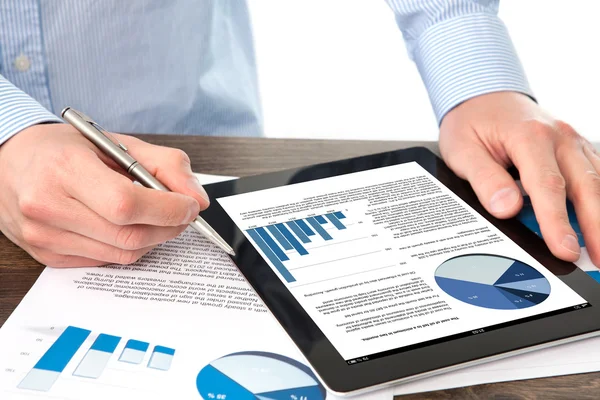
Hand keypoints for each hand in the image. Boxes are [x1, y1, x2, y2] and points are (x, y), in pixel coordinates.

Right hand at [0, 123, 208, 266]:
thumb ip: (166, 165)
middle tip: (182, 214)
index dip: (167, 210)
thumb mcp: (116, 142)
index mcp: (65, 168)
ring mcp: (44, 235)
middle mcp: (48, 206)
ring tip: (156, 218)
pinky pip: (104, 261)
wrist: (9, 162)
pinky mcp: (46, 255)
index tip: (189, 206)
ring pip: (121, 255)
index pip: (126, 204)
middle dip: (169, 228)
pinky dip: (127, 247)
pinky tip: (125, 227)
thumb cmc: (63, 150)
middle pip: (129, 235)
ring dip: (152, 239)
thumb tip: (198, 199)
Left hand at [440, 91, 598, 264]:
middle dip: (595, 227)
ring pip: (597, 180)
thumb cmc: (471, 122)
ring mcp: (571, 141)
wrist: (483, 95)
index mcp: (529, 135)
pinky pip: (596, 172)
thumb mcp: (462, 149)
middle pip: (586, 185)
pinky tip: (598, 221)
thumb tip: (506, 208)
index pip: (547, 186)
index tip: (564, 250)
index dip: (557, 222)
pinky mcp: (576, 148)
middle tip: (598, 261)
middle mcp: (558, 136)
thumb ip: (484, 178)